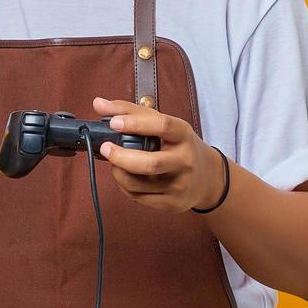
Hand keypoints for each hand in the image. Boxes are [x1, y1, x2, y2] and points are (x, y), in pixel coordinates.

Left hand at [91, 96, 224, 212]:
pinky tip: (124, 176)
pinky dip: (124, 186)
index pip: (162, 126)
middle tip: (106, 148)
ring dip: (118, 172)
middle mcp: (185, 160)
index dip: (135, 124)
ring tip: (114, 162)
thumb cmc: (179, 146)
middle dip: (121, 157)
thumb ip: (131, 112)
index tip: (113, 122)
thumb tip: (99, 103)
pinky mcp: (172, 203)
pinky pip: (139, 198)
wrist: (207, 178)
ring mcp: (179, 184)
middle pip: (150, 163)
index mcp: (183, 135)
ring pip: (139, 184)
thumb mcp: (164, 125)